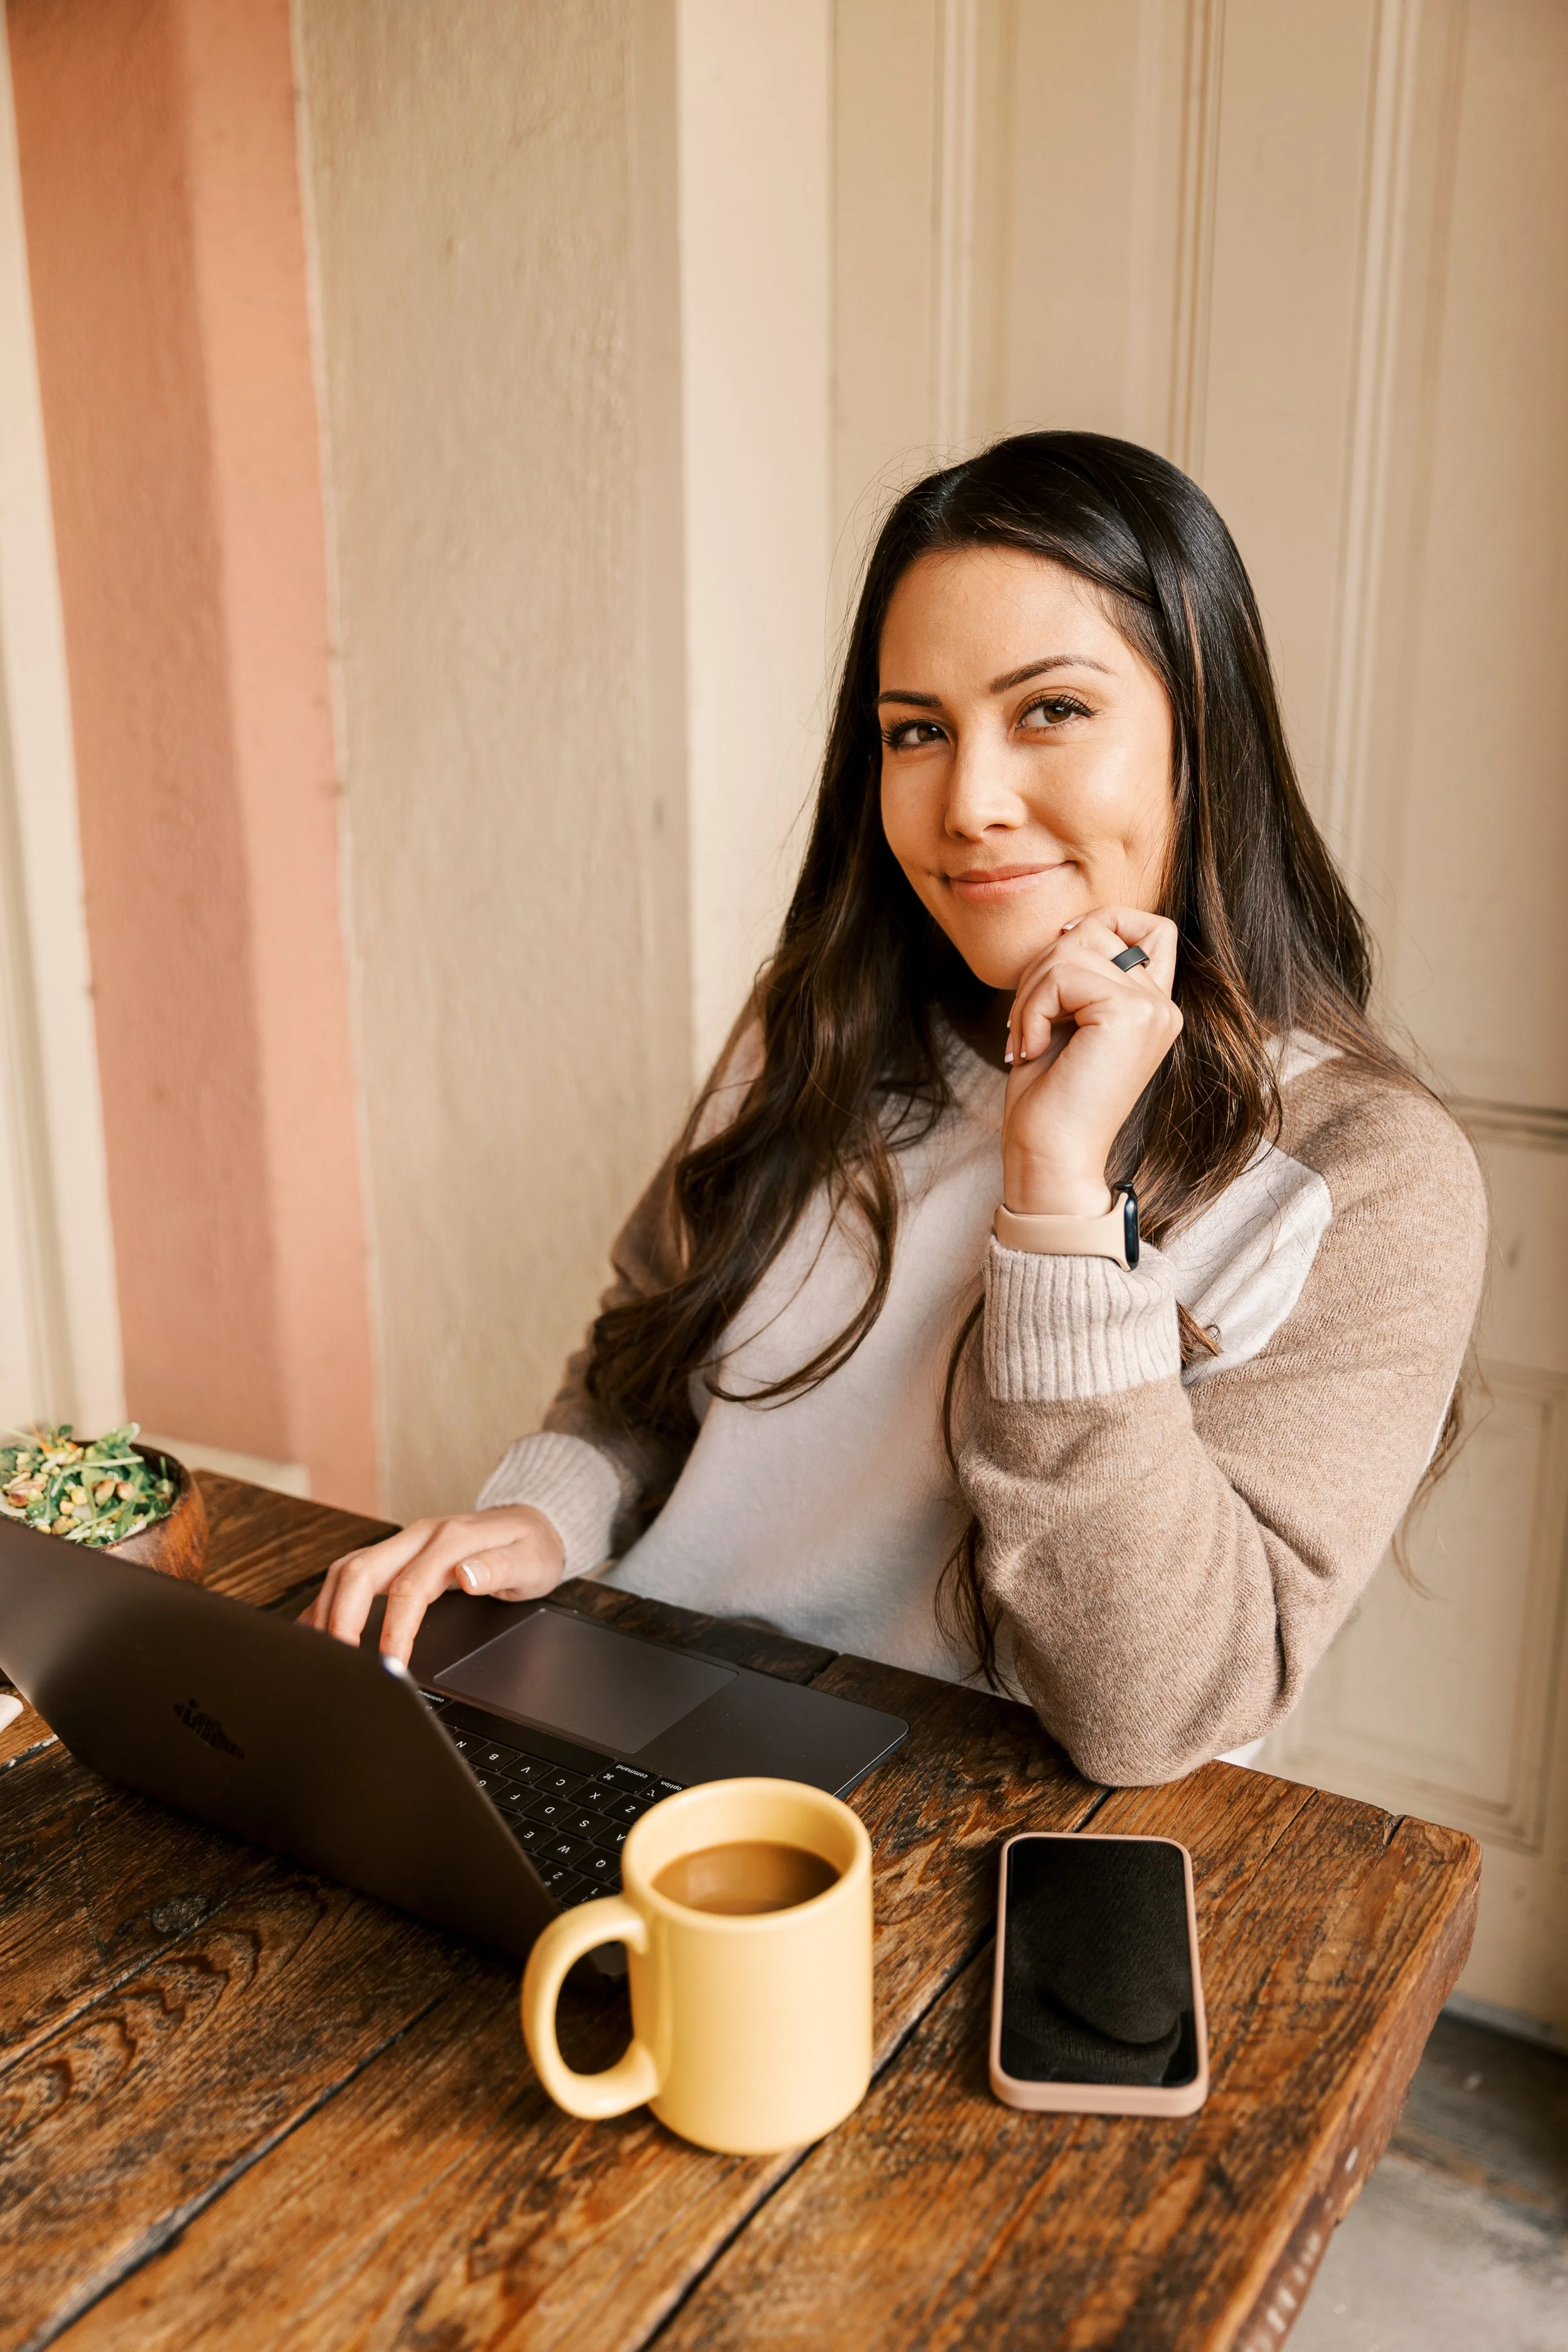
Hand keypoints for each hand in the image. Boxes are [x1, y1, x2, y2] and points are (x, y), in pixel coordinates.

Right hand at [303, 1505, 565, 1664]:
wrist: (534, 1523)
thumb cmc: (534, 1548)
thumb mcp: (533, 1562)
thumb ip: (501, 1568)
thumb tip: (468, 1575)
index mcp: (451, 1540)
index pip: (409, 1588)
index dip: (394, 1630)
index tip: (389, 1665)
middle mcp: (420, 1536)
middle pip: (361, 1571)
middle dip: (341, 1618)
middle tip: (338, 1661)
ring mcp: (406, 1542)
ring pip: (349, 1569)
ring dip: (328, 1607)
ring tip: (320, 1651)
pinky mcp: (398, 1553)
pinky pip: (354, 1571)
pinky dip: (331, 1599)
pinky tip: (318, 1625)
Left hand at [1002, 907, 1180, 1214]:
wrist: (1051, 1159)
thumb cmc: (1048, 1100)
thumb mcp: (1066, 1021)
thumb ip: (1080, 975)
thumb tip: (1072, 927)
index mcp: (1154, 1008)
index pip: (1151, 925)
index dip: (1100, 925)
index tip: (1056, 969)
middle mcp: (1163, 1005)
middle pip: (1099, 928)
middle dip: (1044, 966)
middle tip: (1026, 1023)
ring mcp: (1152, 1009)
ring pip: (1074, 948)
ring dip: (1031, 991)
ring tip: (1026, 1040)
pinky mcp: (1130, 1014)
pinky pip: (1063, 975)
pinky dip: (1032, 1008)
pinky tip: (1032, 1050)